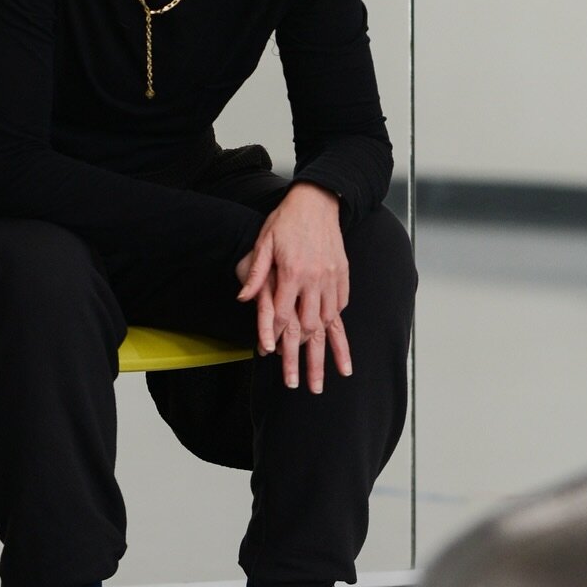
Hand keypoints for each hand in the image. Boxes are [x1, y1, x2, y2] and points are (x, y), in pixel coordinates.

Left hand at [237, 183, 351, 393]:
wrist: (317, 201)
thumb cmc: (285, 221)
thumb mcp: (264, 243)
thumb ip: (256, 274)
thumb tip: (243, 300)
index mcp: (292, 272)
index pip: (284, 316)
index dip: (276, 339)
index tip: (271, 356)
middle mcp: (315, 279)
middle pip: (310, 328)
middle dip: (307, 359)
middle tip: (306, 385)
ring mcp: (333, 277)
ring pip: (330, 320)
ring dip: (328, 348)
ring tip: (333, 374)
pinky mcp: (343, 274)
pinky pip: (341, 305)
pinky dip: (337, 322)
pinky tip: (336, 338)